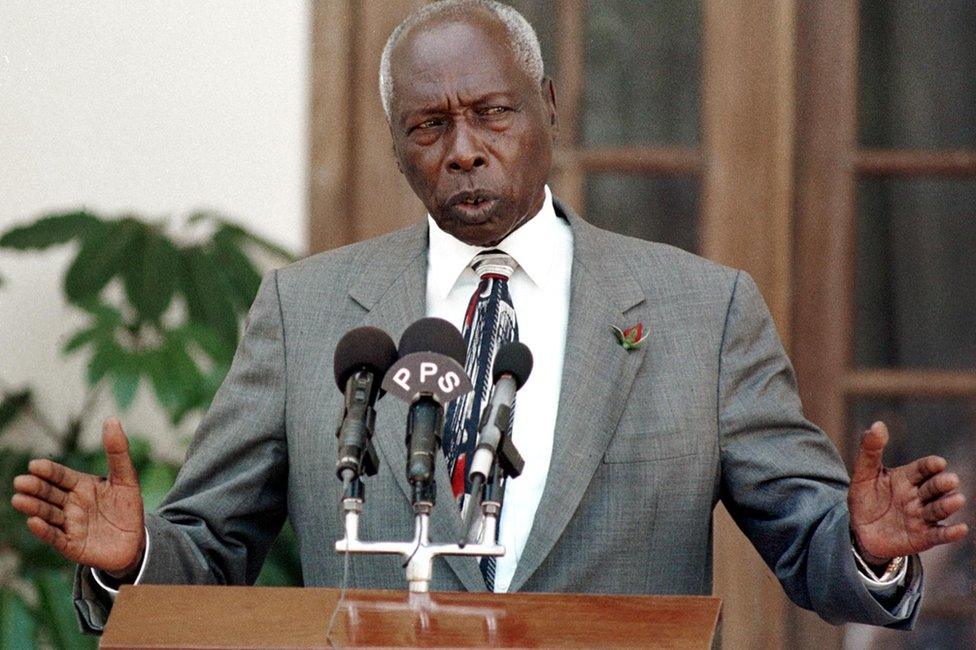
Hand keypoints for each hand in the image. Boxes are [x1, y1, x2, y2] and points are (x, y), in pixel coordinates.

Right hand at [11, 418, 144, 576]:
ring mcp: (69, 525)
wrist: (135, 542)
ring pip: (48, 514)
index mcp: (81, 486)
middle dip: (36, 488)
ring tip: (19, 499)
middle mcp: (70, 504)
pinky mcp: (71, 545)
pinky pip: (56, 537)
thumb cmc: (127, 508)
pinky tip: (34, 522)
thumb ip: (118, 452)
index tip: (35, 465)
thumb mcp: (126, 478)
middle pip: (49, 494)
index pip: (61, 476)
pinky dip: (45, 531)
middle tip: (21, 481)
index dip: (49, 471)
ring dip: (34, 507)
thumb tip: (112, 419)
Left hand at [849, 421, 968, 563]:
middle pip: (933, 488)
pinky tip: (961, 529)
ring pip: (938, 510)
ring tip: (957, 499)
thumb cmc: (866, 498)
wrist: (860, 530)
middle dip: (941, 484)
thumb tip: (877, 424)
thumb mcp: (863, 474)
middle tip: (950, 480)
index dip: (930, 466)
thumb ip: (870, 450)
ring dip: (948, 505)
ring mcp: (922, 516)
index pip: (921, 469)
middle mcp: (919, 496)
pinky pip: (938, 535)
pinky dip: (950, 533)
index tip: (938, 462)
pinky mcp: (923, 537)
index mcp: (907, 478)